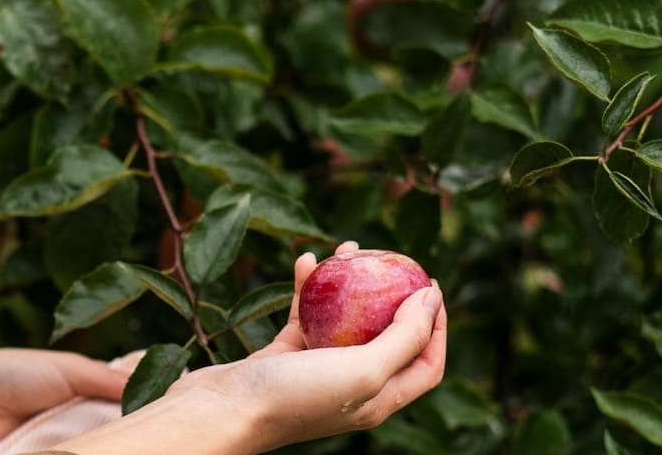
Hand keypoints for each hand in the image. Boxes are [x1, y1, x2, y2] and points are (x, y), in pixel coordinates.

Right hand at [178, 241, 446, 450]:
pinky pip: (305, 316)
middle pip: (386, 337)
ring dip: (347, 285)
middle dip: (392, 296)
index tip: (430, 283)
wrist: (225, 411)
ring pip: (343, 321)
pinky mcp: (285, 356)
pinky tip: (305, 261)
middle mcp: (352, 387)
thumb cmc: (298, 396)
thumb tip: (431, 299)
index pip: (425, 363)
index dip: (436, 326)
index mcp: (379, 399)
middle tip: (391, 261)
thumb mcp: (364, 369)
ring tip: (346, 250)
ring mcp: (317, 371)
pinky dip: (307, 290)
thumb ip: (405, 337)